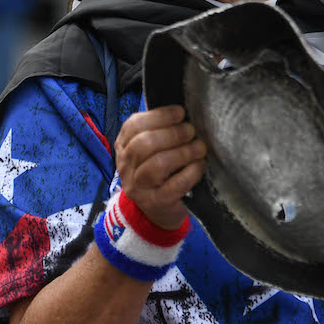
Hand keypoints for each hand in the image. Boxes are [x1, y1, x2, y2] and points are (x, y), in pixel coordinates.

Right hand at [113, 105, 206, 229]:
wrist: (157, 211)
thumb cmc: (159, 172)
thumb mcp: (151, 150)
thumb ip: (159, 130)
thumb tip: (183, 111)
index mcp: (123, 147)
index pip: (133, 125)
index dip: (159, 116)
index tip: (181, 112)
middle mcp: (126, 167)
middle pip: (144, 144)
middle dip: (172, 133)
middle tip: (192, 131)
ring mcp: (139, 187)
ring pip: (157, 165)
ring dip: (183, 152)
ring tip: (200, 147)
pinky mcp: (156, 203)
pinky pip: (174, 186)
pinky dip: (191, 172)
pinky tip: (200, 165)